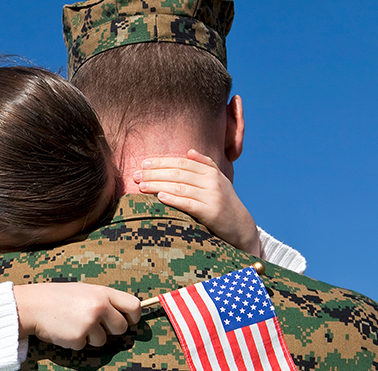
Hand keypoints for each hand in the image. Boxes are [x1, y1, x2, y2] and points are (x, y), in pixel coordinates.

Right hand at [12, 283, 140, 349]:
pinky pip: (85, 346)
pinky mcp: (79, 337)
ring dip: (90, 336)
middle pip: (122, 327)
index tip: (128, 320)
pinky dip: (76, 341)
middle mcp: (99, 307)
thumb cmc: (58, 297)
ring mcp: (89, 323)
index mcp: (102, 293)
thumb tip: (123, 314)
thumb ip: (104, 299)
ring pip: (103, 340)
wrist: (32, 305)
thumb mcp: (83, 290)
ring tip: (74, 323)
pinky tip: (65, 329)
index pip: (134, 305)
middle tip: (95, 324)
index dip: (134, 316)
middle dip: (111, 330)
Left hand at [134, 149, 261, 256]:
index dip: (162, 162)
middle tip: (136, 175)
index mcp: (211, 172)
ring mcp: (212, 197)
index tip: (144, 163)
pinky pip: (189, 204)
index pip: (182, 163)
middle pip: (178, 174)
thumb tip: (189, 151)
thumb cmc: (224, 202)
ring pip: (180, 188)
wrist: (241, 226)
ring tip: (142, 186)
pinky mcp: (212, 213)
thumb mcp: (218, 180)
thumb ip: (205, 165)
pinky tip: (160, 197)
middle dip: (154, 173)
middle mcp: (212, 181)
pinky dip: (174, 200)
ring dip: (158, 186)